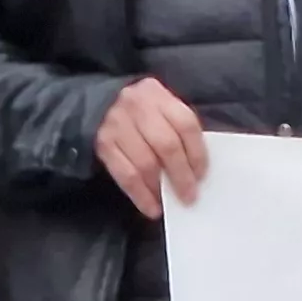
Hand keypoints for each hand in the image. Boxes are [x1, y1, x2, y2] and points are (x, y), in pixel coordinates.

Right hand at [93, 77, 208, 218]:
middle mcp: (136, 106)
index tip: (202, 175)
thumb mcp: (160, 106)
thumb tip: (196, 169)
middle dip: (181, 175)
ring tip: (170, 202)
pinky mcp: (102, 145)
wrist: (99, 102)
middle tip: (189, 196)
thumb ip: (178, 128)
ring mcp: (116, 125)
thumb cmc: (140, 110)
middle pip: (166, 145)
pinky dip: (140, 195)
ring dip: (160, 188)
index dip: (197, 153)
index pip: (185, 124)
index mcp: (157, 93)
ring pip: (144, 163)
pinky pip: (124, 176)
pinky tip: (151, 207)